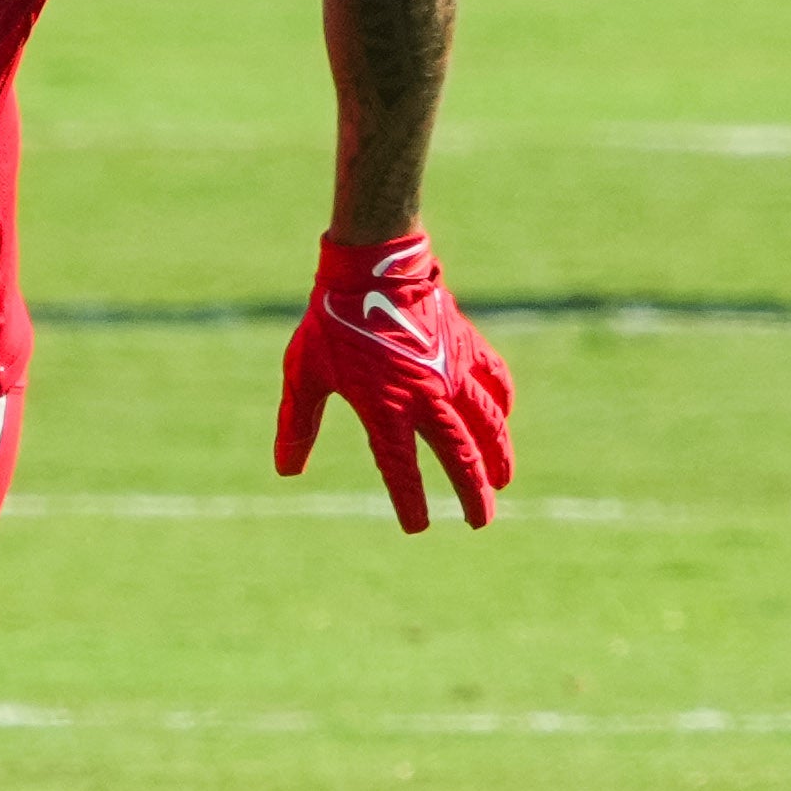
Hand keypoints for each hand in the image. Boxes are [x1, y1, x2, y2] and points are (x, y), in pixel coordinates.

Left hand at [277, 229, 513, 532]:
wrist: (371, 263)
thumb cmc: (332, 319)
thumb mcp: (305, 373)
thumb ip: (298, 423)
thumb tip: (286, 470)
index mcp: (383, 407)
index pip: (400, 468)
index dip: (410, 501)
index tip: (418, 526)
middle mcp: (425, 395)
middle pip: (459, 455)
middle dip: (473, 493)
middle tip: (480, 521)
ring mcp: (449, 370)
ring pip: (486, 422)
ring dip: (498, 454)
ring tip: (504, 480)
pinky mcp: (464, 345)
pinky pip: (494, 379)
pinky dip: (501, 401)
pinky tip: (503, 417)